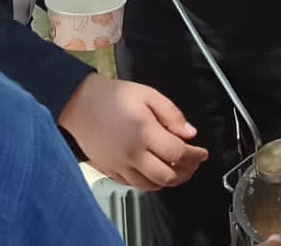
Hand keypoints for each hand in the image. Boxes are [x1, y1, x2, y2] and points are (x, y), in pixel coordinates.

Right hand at [56, 74, 207, 189]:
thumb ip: (172, 114)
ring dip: (169, 181)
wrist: (79, 104)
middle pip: (168, 176)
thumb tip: (189, 133)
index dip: (195, 156)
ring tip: (177, 170)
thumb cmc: (111, 97)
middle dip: (186, 172)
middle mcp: (133, 154)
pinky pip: (135, 186)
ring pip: (152, 186)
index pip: (179, 154)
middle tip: (193, 163)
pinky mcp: (111, 172)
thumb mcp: (148, 95)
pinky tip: (155, 172)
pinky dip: (150, 183)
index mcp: (145, 133)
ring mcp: (120, 166)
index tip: (201, 153)